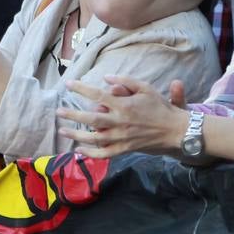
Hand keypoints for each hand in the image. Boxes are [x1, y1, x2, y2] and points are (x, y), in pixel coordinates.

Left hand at [56, 75, 187, 157]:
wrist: (174, 131)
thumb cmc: (160, 107)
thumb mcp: (146, 88)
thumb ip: (125, 82)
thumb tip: (106, 78)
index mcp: (125, 105)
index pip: (98, 96)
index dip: (82, 89)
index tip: (69, 84)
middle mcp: (120, 122)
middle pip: (91, 119)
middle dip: (73, 115)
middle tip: (58, 111)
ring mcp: (122, 138)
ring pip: (94, 138)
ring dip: (77, 135)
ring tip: (62, 130)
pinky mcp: (125, 149)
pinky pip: (105, 154)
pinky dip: (91, 154)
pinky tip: (80, 150)